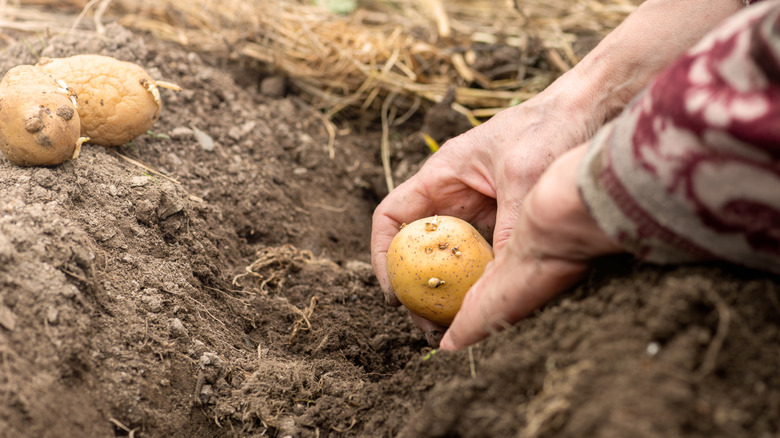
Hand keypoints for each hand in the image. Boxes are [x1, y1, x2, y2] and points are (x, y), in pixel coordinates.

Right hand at [371, 89, 595, 342]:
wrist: (592, 109)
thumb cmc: (551, 126)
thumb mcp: (525, 176)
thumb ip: (508, 225)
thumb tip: (498, 282)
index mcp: (441, 176)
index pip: (392, 218)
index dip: (383, 257)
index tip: (396, 293)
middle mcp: (455, 196)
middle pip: (418, 247)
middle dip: (415, 286)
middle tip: (427, 324)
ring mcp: (481, 211)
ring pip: (450, 258)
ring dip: (448, 291)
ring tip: (453, 325)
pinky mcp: (507, 223)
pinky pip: (483, 258)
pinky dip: (480, 283)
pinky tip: (490, 307)